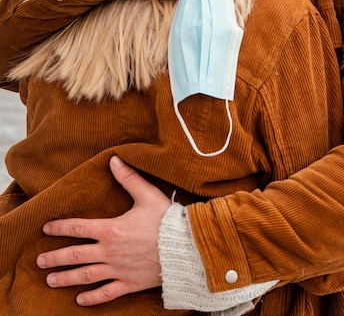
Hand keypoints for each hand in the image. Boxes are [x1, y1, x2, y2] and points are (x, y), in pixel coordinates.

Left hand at [36, 156, 171, 305]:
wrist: (185, 247)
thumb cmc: (167, 219)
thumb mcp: (147, 194)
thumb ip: (128, 178)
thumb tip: (113, 160)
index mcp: (112, 229)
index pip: (79, 227)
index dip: (61, 227)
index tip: (46, 228)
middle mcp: (110, 251)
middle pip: (76, 255)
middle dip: (56, 258)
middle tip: (40, 261)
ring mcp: (118, 269)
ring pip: (86, 276)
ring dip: (66, 278)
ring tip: (50, 280)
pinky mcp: (130, 283)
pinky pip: (107, 293)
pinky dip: (92, 298)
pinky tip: (80, 300)